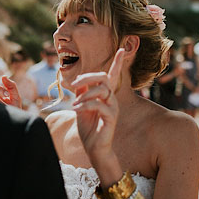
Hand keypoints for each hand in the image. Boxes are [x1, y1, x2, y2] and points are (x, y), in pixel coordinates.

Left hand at [70, 48, 127, 185]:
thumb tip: (75, 79)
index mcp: (105, 95)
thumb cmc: (88, 128)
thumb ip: (80, 93)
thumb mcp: (80, 108)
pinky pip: (99, 105)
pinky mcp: (111, 118)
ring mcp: (113, 108)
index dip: (118, 62)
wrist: (94, 149)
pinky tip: (76, 109)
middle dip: (89, 76)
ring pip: (102, 90)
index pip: (113, 75)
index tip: (123, 48)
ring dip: (85, 94)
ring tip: (75, 103)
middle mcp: (112, 99)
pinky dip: (85, 104)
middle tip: (75, 83)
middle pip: (104, 78)